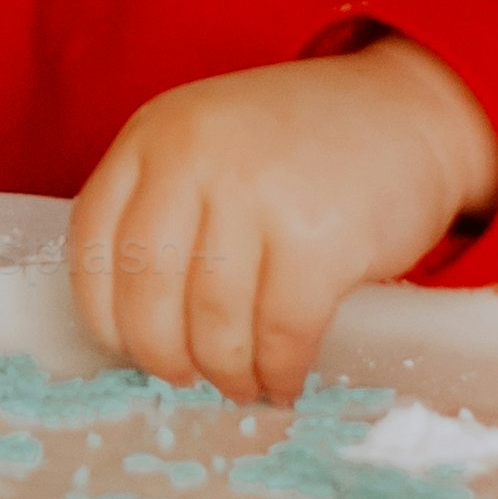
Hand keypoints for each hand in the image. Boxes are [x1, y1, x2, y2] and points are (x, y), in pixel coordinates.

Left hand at [67, 40, 497, 401]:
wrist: (405, 114)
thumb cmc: (299, 145)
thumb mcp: (211, 142)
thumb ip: (165, 206)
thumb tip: (135, 329)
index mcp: (155, 133)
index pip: (92, 240)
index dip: (103, 310)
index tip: (124, 345)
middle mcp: (196, 156)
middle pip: (146, 291)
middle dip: (161, 355)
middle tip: (182, 378)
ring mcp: (258, 194)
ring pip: (214, 323)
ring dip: (225, 372)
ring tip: (240, 384)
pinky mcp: (321, 240)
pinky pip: (282, 334)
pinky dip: (279, 371)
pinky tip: (283, 380)